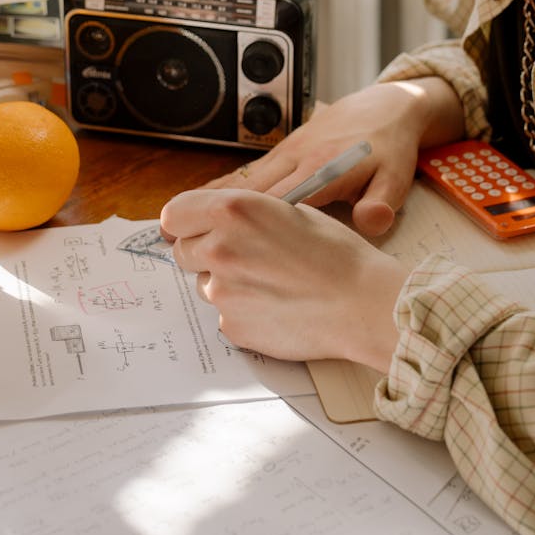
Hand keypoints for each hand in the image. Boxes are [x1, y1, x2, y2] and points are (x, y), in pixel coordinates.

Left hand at [161, 187, 406, 368]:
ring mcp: (221, 291)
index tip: (197, 228)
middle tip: (246, 255)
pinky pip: (225, 313)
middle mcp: (219, 248)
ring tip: (271, 282)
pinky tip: (277, 305)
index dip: (186, 222)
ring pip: (205, 283)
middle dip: (206, 251)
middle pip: (183, 250)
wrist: (361, 303)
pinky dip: (244, 310)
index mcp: (233, 210)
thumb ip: (246, 215)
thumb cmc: (337, 253)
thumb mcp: (291, 211)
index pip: (173, 214)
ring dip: (227, 282)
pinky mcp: (231, 325)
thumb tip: (219, 224)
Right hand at [204, 78, 463, 236]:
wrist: (385, 106)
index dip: (249, 225)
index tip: (221, 248)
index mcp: (322, 168)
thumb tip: (371, 221)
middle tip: (180, 245)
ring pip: (241, 180)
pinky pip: (247, 172)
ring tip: (173, 227)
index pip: (279, 202)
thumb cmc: (390, 149)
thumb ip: (383, 201)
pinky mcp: (283, 151)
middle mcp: (296, 158)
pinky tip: (197, 202)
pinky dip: (221, 188)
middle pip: (248, 192)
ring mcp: (286, 152)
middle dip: (214, 218)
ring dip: (209, 202)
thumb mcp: (396, 177)